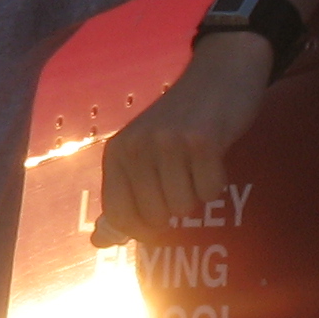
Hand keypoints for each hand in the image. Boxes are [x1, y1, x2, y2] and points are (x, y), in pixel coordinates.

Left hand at [91, 30, 271, 247]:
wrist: (218, 74)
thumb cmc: (179, 120)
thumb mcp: (142, 152)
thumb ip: (123, 196)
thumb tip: (99, 243)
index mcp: (116, 153)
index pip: (118, 216)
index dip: (140, 228)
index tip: (157, 220)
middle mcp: (136, 148)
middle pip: (154, 217)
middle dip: (173, 209)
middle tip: (182, 178)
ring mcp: (168, 144)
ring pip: (184, 207)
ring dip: (196, 194)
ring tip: (195, 165)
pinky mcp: (202, 142)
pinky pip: (211, 191)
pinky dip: (216, 182)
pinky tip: (212, 158)